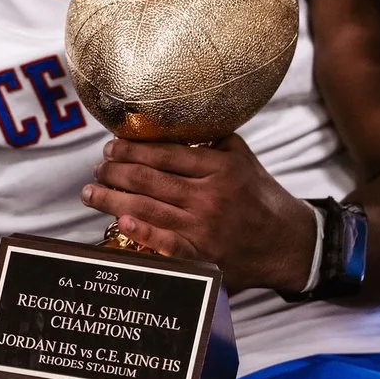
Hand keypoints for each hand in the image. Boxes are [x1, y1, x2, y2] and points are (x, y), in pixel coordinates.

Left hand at [82, 131, 316, 291]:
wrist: (288, 243)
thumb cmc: (261, 197)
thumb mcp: (243, 158)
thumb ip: (212, 140)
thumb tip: (175, 122)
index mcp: (219, 168)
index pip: (165, 153)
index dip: (132, 149)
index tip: (111, 148)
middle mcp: (210, 196)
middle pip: (149, 179)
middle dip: (115, 172)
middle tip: (97, 169)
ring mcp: (204, 228)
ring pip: (148, 208)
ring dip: (113, 199)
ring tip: (91, 193)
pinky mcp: (202, 256)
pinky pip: (166, 244)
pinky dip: (141, 232)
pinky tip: (120, 222)